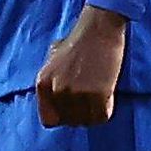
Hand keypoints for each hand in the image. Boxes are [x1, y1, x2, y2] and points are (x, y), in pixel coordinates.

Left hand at [36, 7, 127, 126]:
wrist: (99, 28)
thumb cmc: (78, 41)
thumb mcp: (52, 60)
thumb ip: (50, 81)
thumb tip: (53, 102)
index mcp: (42, 83)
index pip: (48, 120)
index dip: (62, 116)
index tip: (71, 110)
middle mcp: (57, 90)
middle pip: (69, 121)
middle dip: (79, 114)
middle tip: (89, 100)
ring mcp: (77, 94)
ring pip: (86, 121)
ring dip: (93, 113)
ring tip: (98, 98)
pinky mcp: (98, 95)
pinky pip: (102, 116)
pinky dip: (106, 110)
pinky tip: (107, 97)